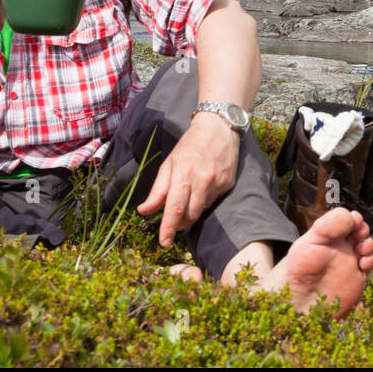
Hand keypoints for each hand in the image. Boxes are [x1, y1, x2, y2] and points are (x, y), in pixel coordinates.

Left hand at [137, 112, 239, 246]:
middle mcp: (202, 180)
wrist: (218, 128)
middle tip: (173, 218)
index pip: (175, 208)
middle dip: (179, 223)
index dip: (168, 228)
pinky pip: (212, 202)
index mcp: (183, 174)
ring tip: (187, 198)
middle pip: (189, 216)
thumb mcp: (169, 164)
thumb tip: (144, 211)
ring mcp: (217, 183)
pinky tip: (202, 188)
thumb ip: (158, 190)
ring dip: (191, 213)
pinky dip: (203, 201)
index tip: (163, 243)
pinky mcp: (228, 185)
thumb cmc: (189, 146)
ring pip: (201, 211)